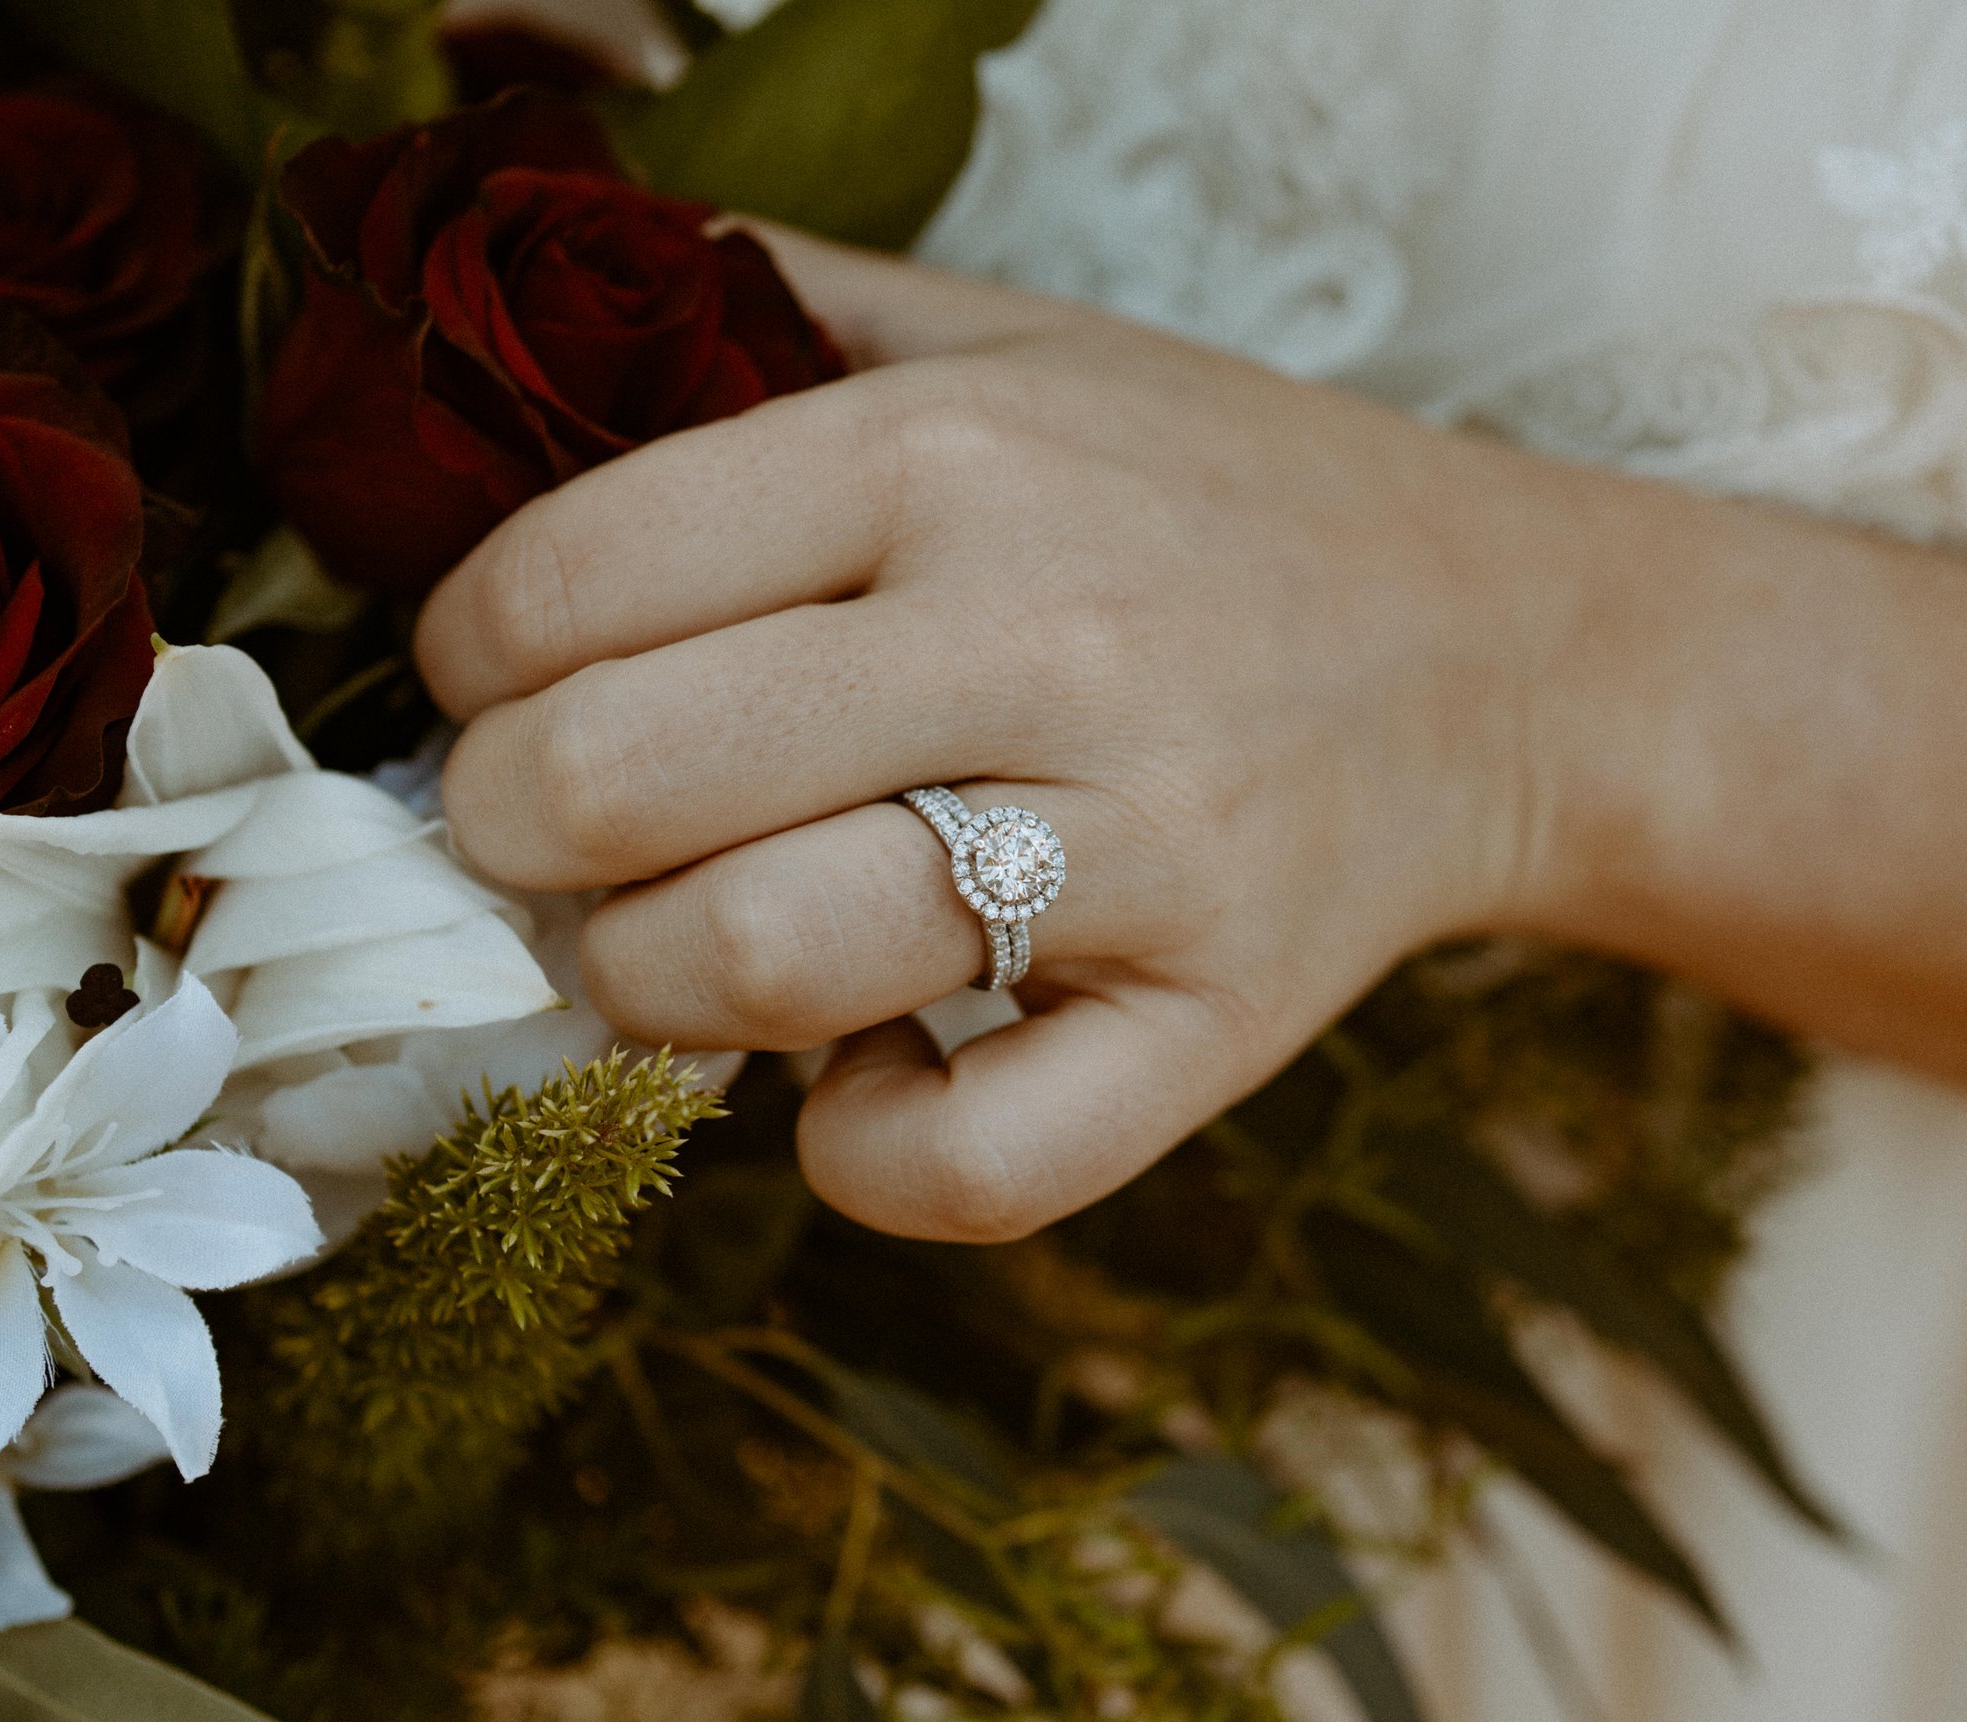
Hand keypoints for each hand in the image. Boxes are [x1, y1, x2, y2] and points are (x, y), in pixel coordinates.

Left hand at [414, 228, 1630, 1239]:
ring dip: (642, 991)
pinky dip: (852, 1156)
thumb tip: (541, 336)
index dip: (460, 664)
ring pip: (758, 969)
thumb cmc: (1216, 497)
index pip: (572, 577)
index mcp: (954, 450)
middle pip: (625, 784)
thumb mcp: (1018, 336)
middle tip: (545, 835)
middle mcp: (1044, 634)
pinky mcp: (1218, 1020)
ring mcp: (1145, 843)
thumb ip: (783, 310)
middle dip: (509, 835)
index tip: (486, 692)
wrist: (1507, 649)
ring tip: (673, 950)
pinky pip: (965, 1166)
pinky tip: (852, 1080)